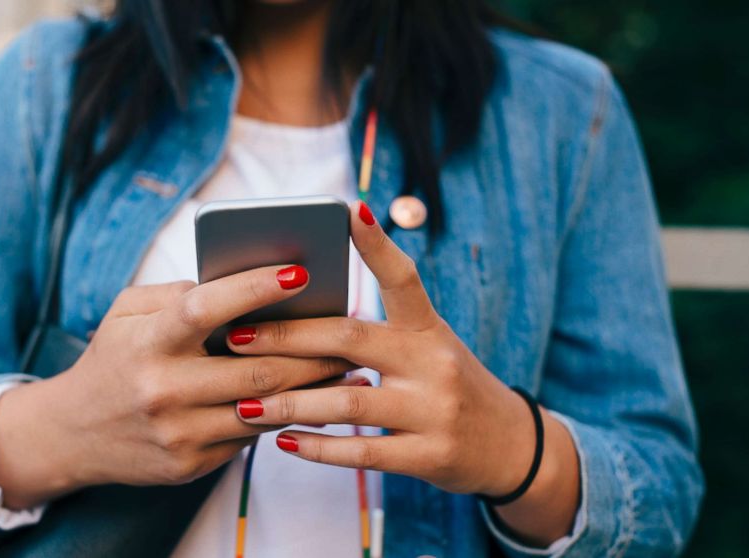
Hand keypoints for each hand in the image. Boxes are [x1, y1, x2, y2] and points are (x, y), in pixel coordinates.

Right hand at [0, 266, 358, 509]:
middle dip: (312, 349)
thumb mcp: (128, 313)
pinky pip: (250, 436)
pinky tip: (313, 399)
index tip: (301, 270)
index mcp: (146, 341)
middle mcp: (161, 389)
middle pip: (255, 369)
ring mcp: (177, 433)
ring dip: (313, 387)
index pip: (206, 309)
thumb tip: (242, 281)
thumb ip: (178, 294)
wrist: (72, 434)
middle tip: (352, 329)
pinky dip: (284, 413)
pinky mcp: (189, 464)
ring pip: (263, 407)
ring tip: (349, 365)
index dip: (255, 288)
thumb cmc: (114, 358)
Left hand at [229, 201, 580, 543]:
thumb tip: (302, 314)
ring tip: (246, 402)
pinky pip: (363, 452)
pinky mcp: (430, 456)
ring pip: (349, 401)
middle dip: (288, 336)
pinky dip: (318, 448)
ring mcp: (434, 411)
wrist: (511, 446)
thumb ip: (379, 332)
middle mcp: (434, 363)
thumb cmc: (449, 385)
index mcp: (430, 329)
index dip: (376, 245)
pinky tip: (283, 442)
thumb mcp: (429, 347)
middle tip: (237, 335)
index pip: (403, 278)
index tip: (348, 210)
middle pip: (350, 339)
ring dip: (291, 402)